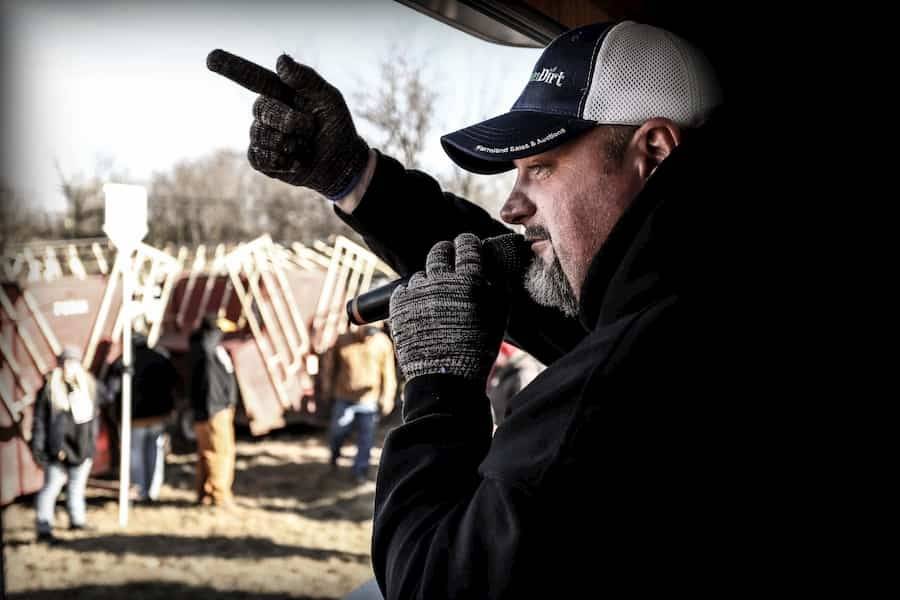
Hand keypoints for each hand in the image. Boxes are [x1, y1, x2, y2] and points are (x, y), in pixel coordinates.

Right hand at [207, 50, 368, 199]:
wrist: (342, 163)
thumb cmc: (336, 126)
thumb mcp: (328, 98)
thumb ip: (306, 78)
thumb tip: (280, 59)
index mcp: (280, 92)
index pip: (251, 77)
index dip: (232, 67)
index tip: (210, 57)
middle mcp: (267, 112)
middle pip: (262, 109)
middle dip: (290, 121)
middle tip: (311, 128)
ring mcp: (261, 136)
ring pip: (260, 136)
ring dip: (289, 144)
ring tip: (305, 146)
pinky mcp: (262, 159)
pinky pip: (259, 158)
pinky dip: (281, 161)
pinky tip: (296, 161)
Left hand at [389, 233, 508, 385]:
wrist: (446, 380)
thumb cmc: (478, 349)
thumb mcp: (500, 316)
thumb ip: (498, 286)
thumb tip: (491, 267)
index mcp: (468, 281)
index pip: (467, 246)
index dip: (468, 242)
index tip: (468, 243)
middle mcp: (440, 282)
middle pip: (439, 251)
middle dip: (446, 251)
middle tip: (450, 257)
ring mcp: (416, 293)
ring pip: (421, 274)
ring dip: (430, 280)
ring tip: (438, 299)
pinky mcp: (398, 306)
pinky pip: (405, 290)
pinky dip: (413, 296)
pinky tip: (422, 309)